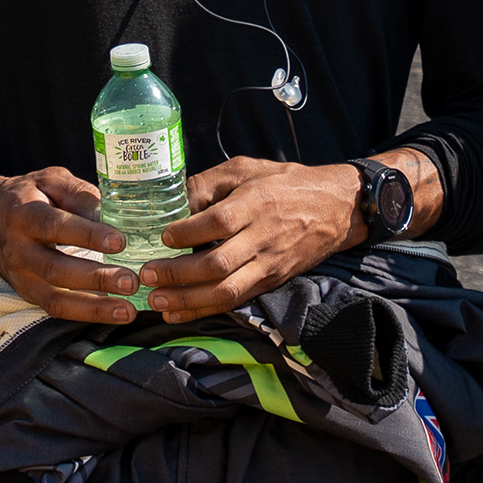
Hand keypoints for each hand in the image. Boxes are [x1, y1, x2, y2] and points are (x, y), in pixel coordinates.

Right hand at [0, 150, 141, 324]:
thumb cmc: (28, 195)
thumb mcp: (49, 180)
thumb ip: (78, 193)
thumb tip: (110, 213)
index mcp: (25, 215)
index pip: (56, 226)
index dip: (88, 236)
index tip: (120, 242)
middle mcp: (19, 249)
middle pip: (56, 269)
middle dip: (96, 278)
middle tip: (131, 281)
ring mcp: (20, 276)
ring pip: (55, 299)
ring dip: (94, 307)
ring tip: (128, 310)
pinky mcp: (26, 293)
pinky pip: (56, 309)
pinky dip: (85, 314)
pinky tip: (114, 313)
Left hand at [131, 156, 367, 322]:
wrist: (336, 208)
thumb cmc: (284, 183)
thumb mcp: (246, 169)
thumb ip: (209, 183)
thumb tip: (172, 202)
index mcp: (255, 203)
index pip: (219, 222)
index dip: (188, 233)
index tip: (163, 235)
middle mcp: (262, 237)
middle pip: (217, 263)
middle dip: (177, 273)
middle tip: (146, 273)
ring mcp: (268, 264)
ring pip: (225, 290)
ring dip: (187, 299)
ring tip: (155, 300)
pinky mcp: (271, 281)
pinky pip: (235, 301)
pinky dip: (204, 310)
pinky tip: (178, 313)